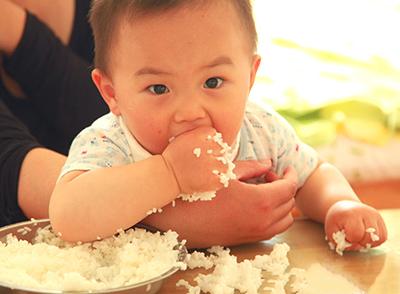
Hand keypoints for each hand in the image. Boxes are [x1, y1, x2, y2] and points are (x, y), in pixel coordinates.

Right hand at [143, 160, 297, 247]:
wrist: (176, 218)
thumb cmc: (199, 190)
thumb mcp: (225, 172)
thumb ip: (251, 167)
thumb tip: (268, 163)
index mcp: (259, 201)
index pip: (289, 187)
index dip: (290, 175)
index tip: (285, 167)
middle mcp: (262, 221)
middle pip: (289, 203)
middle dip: (284, 187)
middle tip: (267, 176)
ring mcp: (254, 234)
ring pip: (284, 220)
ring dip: (281, 204)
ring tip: (264, 191)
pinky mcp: (245, 241)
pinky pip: (272, 230)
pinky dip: (273, 217)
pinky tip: (255, 205)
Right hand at [162, 126, 228, 193]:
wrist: (166, 175)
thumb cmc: (173, 157)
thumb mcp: (184, 137)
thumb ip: (199, 135)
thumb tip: (213, 137)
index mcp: (203, 134)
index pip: (215, 135)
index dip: (210, 143)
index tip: (203, 149)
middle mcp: (210, 147)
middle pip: (222, 149)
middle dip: (215, 155)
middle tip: (204, 162)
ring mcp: (213, 164)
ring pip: (225, 165)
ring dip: (219, 169)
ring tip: (206, 172)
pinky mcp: (214, 179)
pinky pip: (224, 179)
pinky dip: (218, 181)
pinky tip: (207, 181)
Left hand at [325, 200, 386, 250]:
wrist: (343, 207)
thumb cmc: (336, 220)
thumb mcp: (331, 229)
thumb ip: (338, 241)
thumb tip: (352, 247)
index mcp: (351, 214)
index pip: (356, 234)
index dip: (350, 240)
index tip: (345, 236)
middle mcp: (366, 212)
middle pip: (369, 237)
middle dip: (360, 243)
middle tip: (352, 238)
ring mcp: (375, 215)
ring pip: (379, 238)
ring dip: (369, 243)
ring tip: (359, 238)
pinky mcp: (380, 219)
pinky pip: (383, 237)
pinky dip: (375, 241)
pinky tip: (365, 238)